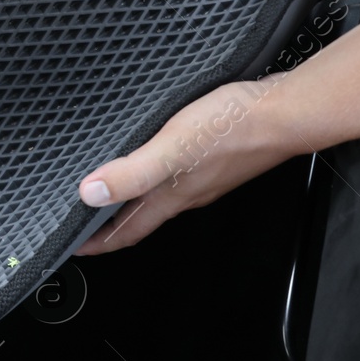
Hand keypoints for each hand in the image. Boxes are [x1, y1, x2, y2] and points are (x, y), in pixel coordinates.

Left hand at [74, 78, 302, 254]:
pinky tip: (157, 157)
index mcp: (171, 196)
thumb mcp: (171, 147)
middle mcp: (187, 193)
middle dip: (112, 223)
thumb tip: (89, 194)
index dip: (98, 243)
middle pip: (142, 217)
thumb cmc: (233, 128)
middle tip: (85, 222)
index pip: (127, 231)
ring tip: (113, 191)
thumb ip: (132, 172)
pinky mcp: (218, 158)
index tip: (73, 248)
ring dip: (135, 199)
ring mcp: (205, 177)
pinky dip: (159, 175)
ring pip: (161, 196)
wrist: (287, 112)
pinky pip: (181, 174)